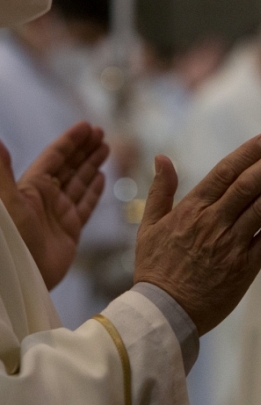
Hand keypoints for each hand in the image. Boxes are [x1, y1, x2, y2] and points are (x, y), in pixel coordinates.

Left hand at [0, 122, 108, 288]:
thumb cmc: (11, 241)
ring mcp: (59, 214)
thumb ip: (2, 172)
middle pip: (69, 166)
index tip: (87, 126)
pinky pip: (85, 205)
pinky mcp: (70, 231)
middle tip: (101, 132)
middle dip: (84, 148)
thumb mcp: (6, 203)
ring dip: (92, 164)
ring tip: (106, 148)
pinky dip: (94, 190)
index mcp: (31, 187)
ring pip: (79, 182)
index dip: (71, 141)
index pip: (55, 157)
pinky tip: (102, 177)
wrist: (22, 279)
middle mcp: (46, 198)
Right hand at [134, 132, 260, 335]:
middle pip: (248, 186)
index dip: (249, 153)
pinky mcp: (245, 267)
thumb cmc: (156, 268)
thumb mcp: (149, 226)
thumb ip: (160, 190)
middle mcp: (213, 224)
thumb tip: (162, 157)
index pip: (225, 172)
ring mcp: (230, 245)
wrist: (164, 314)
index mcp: (191, 210)